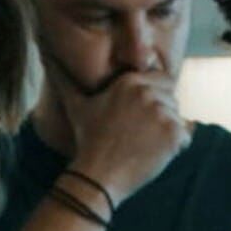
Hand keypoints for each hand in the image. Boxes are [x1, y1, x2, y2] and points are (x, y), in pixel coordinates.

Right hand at [49, 64, 187, 204]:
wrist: (96, 175)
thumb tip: (46, 54)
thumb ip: (65, 79)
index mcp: (130, 81)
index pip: (161, 81)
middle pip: (171, 99)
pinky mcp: (174, 133)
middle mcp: (148, 92)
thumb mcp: (76, 105)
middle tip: (136, 136)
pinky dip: (173, 149)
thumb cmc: (87, 140)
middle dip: (160, 116)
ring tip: (141, 146)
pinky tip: (151, 155)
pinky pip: (184, 137)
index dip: (153, 99)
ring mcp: (162, 112)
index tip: (136, 120)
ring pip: (177, 118)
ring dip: (165, 133)